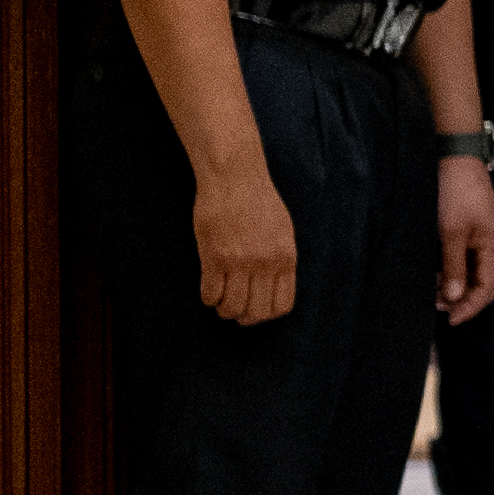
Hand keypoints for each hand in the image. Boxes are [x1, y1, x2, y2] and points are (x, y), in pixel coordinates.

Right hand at [194, 166, 297, 323]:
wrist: (234, 176)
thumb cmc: (257, 200)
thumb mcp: (283, 231)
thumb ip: (280, 259)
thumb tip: (275, 284)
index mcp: (285, 258)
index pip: (281, 306)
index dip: (266, 314)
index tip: (255, 310)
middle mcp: (266, 264)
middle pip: (257, 312)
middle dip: (244, 318)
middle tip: (234, 310)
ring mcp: (240, 261)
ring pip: (233, 307)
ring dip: (224, 310)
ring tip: (220, 302)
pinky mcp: (214, 256)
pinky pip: (211, 293)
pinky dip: (208, 298)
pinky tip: (208, 290)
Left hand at [435, 158, 493, 325]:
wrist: (454, 157)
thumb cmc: (455, 191)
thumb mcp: (450, 232)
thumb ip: (453, 267)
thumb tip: (454, 297)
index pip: (487, 289)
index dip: (470, 307)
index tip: (450, 319)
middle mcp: (493, 245)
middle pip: (482, 283)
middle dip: (462, 299)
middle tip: (436, 305)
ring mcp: (483, 237)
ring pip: (473, 272)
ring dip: (456, 285)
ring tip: (434, 290)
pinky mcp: (471, 230)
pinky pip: (466, 259)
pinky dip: (453, 270)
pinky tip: (438, 273)